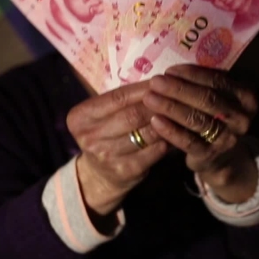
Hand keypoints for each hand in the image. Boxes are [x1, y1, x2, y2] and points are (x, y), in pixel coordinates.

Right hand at [67, 82, 167, 216]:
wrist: (99, 176)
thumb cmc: (106, 136)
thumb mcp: (103, 116)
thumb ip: (123, 101)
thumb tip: (158, 83)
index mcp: (80, 117)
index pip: (118, 97)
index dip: (143, 89)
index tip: (162, 82)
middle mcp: (89, 136)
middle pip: (133, 114)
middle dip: (157, 104)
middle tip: (175, 97)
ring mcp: (106, 155)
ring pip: (146, 132)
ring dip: (166, 122)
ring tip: (178, 113)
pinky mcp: (125, 170)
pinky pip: (154, 150)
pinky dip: (167, 140)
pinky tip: (175, 133)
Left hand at [143, 65, 258, 203]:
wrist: (221, 157)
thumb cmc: (213, 118)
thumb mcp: (216, 98)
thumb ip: (203, 84)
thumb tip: (172, 71)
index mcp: (245, 97)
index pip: (217, 80)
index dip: (191, 74)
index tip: (168, 70)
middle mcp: (241, 118)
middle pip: (208, 99)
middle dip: (179, 89)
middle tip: (155, 82)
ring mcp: (228, 138)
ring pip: (197, 119)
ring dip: (171, 107)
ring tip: (149, 98)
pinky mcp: (211, 155)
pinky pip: (189, 141)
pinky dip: (171, 130)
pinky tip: (155, 121)